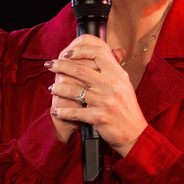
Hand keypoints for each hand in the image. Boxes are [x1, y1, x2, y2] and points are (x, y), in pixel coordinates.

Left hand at [46, 34, 147, 156]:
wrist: (134, 133)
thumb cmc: (127, 108)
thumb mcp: (124, 84)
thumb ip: (111, 69)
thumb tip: (98, 53)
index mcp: (118, 74)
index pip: (98, 53)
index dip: (80, 51)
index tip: (67, 53)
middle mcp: (112, 85)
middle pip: (80, 70)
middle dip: (60, 66)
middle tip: (49, 65)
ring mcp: (105, 101)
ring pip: (74, 90)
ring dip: (59, 88)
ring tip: (51, 88)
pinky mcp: (98, 117)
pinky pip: (75, 112)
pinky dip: (63, 112)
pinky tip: (56, 111)